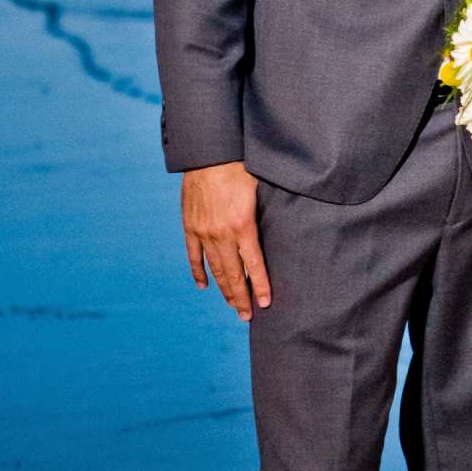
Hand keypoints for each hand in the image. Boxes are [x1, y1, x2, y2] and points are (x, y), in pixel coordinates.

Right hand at [181, 161, 270, 319]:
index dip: (260, 287)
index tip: (265, 304)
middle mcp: (222, 234)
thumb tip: (282, 233)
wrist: (209, 154)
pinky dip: (198, 272)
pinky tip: (204, 286)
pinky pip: (193, 256)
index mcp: (243, 226)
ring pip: (214, 269)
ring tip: (232, 306)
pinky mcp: (190, 226)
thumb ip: (268, 216)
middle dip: (241, 297)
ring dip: (224, 290)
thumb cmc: (241, 167)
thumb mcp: (261, 191)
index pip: (254, 265)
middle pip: (233, 274)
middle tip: (247, 316)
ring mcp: (203, 232)